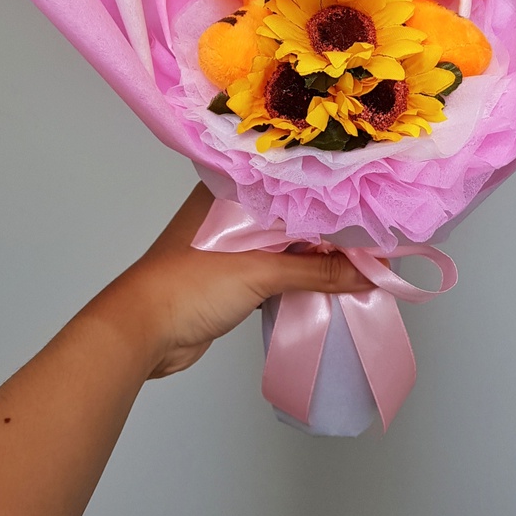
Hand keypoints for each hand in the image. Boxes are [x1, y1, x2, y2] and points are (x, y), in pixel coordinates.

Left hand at [112, 183, 373, 377]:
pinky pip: (276, 268)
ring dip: (316, 253)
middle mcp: (230, 209)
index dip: (330, 193)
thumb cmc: (189, 285)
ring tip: (362, 256)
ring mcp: (230, 243)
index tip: (370, 204)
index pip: (291, 182)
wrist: (140, 333)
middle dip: (329, 227)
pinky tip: (330, 279)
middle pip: (292, 213)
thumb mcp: (259, 272)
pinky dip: (300, 273)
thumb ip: (317, 271)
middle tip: (375, 234)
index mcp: (230, 189)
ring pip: (285, 242)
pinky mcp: (231, 275)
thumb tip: (370, 273)